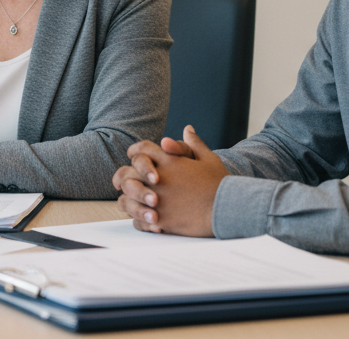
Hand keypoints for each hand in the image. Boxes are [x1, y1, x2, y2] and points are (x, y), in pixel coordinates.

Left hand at [113, 125, 227, 236]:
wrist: (227, 209)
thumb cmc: (219, 184)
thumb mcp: (209, 159)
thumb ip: (194, 144)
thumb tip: (187, 128)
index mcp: (169, 161)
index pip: (141, 149)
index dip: (135, 152)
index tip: (133, 157)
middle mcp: (159, 178)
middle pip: (128, 173)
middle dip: (123, 177)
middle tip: (120, 182)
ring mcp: (157, 199)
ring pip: (127, 198)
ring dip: (126, 199)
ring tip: (129, 202)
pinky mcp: (159, 219)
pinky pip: (137, 219)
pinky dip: (137, 219)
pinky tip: (142, 219)